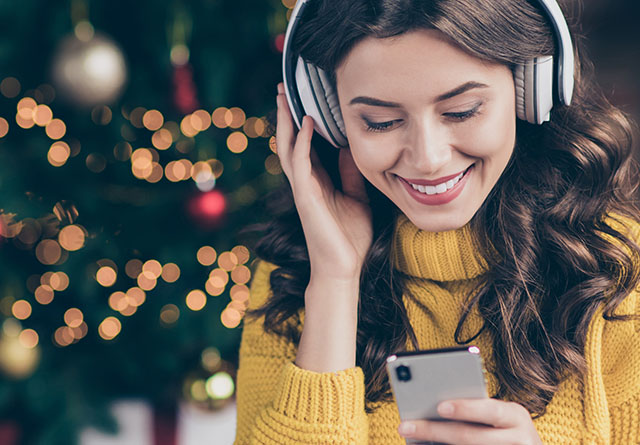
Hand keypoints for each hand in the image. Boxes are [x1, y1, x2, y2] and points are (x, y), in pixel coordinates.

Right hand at [275, 82, 371, 283]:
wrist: (344, 267)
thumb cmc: (350, 237)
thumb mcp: (357, 197)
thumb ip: (351, 173)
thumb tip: (351, 147)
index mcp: (316, 181)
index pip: (305, 144)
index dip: (302, 121)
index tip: (302, 98)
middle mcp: (305, 182)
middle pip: (290, 141)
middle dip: (285, 116)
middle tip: (282, 89)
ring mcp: (302, 188)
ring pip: (288, 148)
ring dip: (285, 123)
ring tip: (283, 98)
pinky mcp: (305, 196)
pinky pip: (300, 164)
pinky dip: (302, 142)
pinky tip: (307, 124)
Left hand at [398, 398, 542, 444]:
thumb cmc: (505, 433)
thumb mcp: (499, 420)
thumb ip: (476, 413)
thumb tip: (433, 409)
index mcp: (515, 415)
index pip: (489, 410)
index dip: (465, 408)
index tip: (440, 406)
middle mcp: (519, 437)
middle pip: (469, 436)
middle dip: (434, 430)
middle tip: (406, 426)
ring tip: (412, 441)